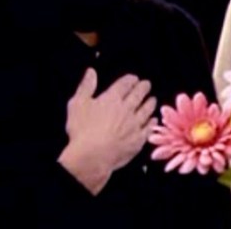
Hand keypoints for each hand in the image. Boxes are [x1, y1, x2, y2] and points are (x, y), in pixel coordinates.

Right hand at [58, 68, 156, 194]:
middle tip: (147, 84)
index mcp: (112, 98)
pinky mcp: (138, 139)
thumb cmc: (82, 131)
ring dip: (150, 103)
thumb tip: (91, 72)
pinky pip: (149, 128)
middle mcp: (126, 109)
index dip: (131, 79)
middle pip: (139, 94)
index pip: (125, 84)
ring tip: (153, 99)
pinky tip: (153, 120)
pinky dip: (152, 122)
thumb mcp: (77, 104)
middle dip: (144, 87)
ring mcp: (134, 124)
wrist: (92, 157)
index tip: (134, 78)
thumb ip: (86, 86)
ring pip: (147, 110)